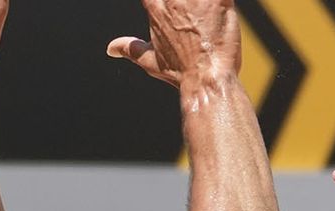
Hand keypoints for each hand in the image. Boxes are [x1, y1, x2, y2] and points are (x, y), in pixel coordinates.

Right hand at [107, 0, 238, 87]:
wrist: (207, 80)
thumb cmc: (181, 73)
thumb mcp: (150, 61)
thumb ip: (130, 48)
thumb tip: (111, 49)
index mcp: (155, 8)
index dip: (161, 1)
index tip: (170, 6)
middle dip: (184, 1)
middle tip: (192, 16)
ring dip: (202, 0)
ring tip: (205, 10)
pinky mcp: (220, 1)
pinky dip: (223, 0)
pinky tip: (223, 5)